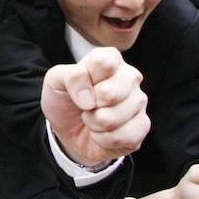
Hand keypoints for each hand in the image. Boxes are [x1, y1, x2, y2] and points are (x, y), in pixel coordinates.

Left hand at [43, 47, 148, 167]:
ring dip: (95, 124)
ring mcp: (138, 101)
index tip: (78, 87)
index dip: (84, 80)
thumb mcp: (55, 81)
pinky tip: (102, 133)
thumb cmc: (65, 99)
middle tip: (85, 106)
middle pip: (110, 93)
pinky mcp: (142, 126)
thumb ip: (70, 77)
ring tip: (92, 119)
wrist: (69, 129)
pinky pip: (124, 136)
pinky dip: (104, 140)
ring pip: (115, 118)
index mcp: (110, 59)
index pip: (103, 62)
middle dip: (89, 107)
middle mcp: (129, 76)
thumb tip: (90, 97)